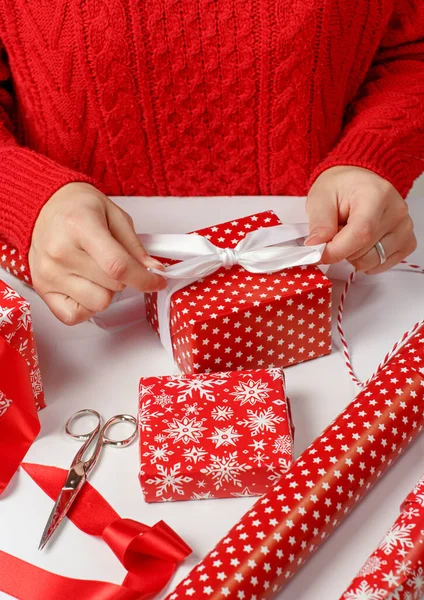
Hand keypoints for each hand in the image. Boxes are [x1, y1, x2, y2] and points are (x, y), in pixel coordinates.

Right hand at [29, 182, 165, 324]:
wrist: (44, 208)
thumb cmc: (76, 209)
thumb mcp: (114, 215)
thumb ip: (135, 245)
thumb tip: (153, 269)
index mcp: (79, 227)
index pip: (118, 266)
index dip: (144, 278)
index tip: (156, 281)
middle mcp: (60, 252)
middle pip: (112, 286)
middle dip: (124, 278)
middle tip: (116, 263)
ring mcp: (48, 273)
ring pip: (98, 303)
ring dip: (106, 292)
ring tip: (97, 272)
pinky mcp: (42, 289)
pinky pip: (74, 316)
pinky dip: (86, 306)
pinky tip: (86, 287)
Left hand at [305, 166, 416, 272]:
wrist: (357, 184)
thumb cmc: (341, 188)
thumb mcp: (320, 199)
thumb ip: (319, 225)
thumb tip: (316, 249)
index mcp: (376, 194)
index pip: (361, 234)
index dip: (336, 250)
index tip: (317, 254)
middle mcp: (396, 211)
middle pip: (364, 251)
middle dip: (341, 249)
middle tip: (336, 231)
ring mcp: (404, 228)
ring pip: (370, 263)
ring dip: (353, 255)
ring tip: (349, 234)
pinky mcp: (407, 242)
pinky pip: (380, 266)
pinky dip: (365, 260)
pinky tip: (361, 242)